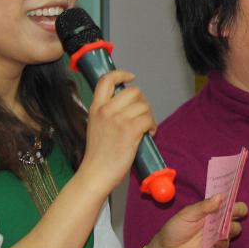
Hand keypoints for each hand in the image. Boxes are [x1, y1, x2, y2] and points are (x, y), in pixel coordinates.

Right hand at [81, 70, 155, 193]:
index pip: (106, 80)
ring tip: (146, 128)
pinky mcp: (130, 131)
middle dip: (142, 101)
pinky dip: (153, 126)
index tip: (130, 77)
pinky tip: (149, 134)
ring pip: (144, 106)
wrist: (96, 173)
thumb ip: (107, 113)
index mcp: (96, 108)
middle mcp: (106, 110)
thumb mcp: (96, 126)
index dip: (121, 74)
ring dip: (149, 116)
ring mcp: (118, 120)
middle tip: (142, 114)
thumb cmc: (98, 155)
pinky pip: (149, 119)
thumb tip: (128, 106)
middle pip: (133, 91)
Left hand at [153, 193, 248, 247]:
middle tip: (233, 211)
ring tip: (226, 227)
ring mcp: (218, 237)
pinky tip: (219, 241)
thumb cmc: (176, 228)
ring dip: (233, 227)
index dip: (233, 198)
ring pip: (234, 230)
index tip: (234, 195)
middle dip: (238, 211)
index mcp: (212, 211)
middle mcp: (218, 223)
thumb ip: (203, 207)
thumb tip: (221, 196)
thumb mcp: (187, 214)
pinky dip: (224, 243)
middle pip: (236, 215)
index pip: (229, 203)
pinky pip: (225, 247)